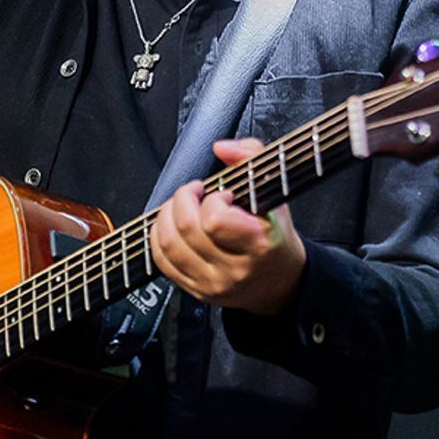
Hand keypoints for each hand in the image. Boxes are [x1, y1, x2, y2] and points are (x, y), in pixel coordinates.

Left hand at [150, 138, 305, 315]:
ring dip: (166, 216)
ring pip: (168, 245)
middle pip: (186, 229)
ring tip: (181, 206)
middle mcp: (234, 269)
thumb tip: (221, 147)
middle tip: (194, 192)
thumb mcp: (273, 190)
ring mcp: (212, 283)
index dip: (212, 200)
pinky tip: (172, 226)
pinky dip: (159, 237)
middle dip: (183, 199)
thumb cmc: (274, 234)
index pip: (215, 220)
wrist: (280, 281)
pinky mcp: (196, 291)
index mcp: (258, 244)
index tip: (222, 194)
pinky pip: (162, 262)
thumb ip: (251, 156)